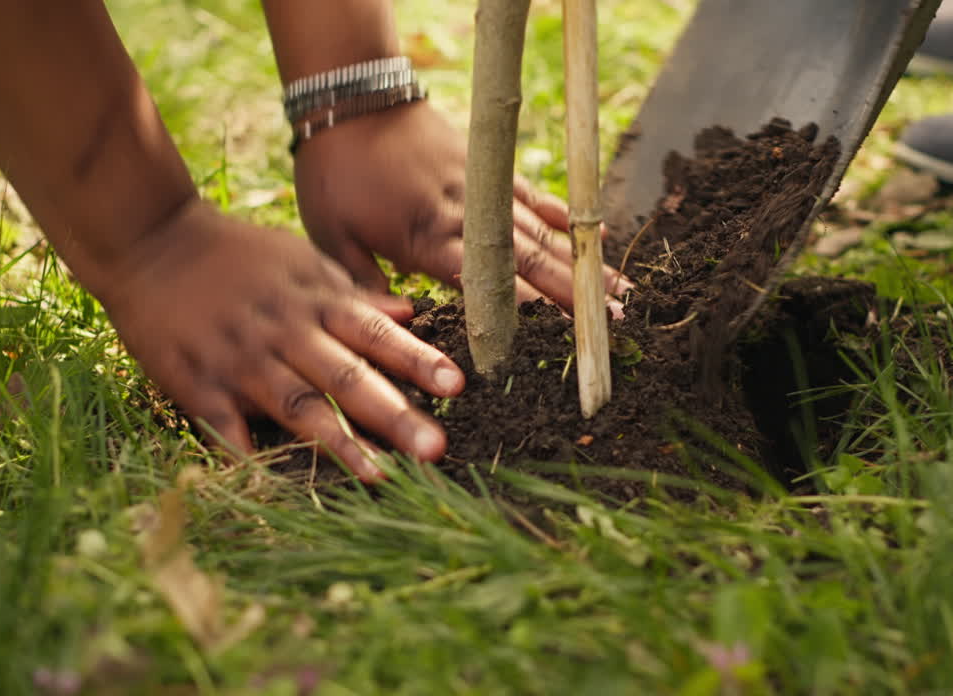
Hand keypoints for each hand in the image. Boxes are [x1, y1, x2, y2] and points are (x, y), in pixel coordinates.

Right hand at [99, 199, 464, 479]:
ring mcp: (241, 360)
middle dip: (395, 414)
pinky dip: (249, 454)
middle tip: (437, 449)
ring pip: (298, 407)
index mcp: (315, 302)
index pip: (377, 334)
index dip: (418, 361)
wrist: (151, 240)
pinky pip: (226, 425)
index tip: (458, 387)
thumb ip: (355, 294)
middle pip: (347, 378)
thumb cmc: (238, 255)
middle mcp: (285, 333)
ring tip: (381, 477)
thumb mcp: (302, 261)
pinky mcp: (196, 382)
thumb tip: (413, 316)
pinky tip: (278, 485)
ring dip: (341, 445)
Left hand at [292, 101, 629, 312]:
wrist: (350, 101)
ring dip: (581, 263)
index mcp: (425, 239)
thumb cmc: (334, 175)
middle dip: (572, 293)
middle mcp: (465, 215)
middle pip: (528, 260)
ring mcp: (483, 189)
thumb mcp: (332, 239)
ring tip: (620, 293)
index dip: (523, 310)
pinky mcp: (489, 168)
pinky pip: (534, 196)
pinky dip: (565, 217)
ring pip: (541, 231)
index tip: (556, 337)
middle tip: (610, 323)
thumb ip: (364, 286)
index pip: (484, 281)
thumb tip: (392, 330)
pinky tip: (598, 236)